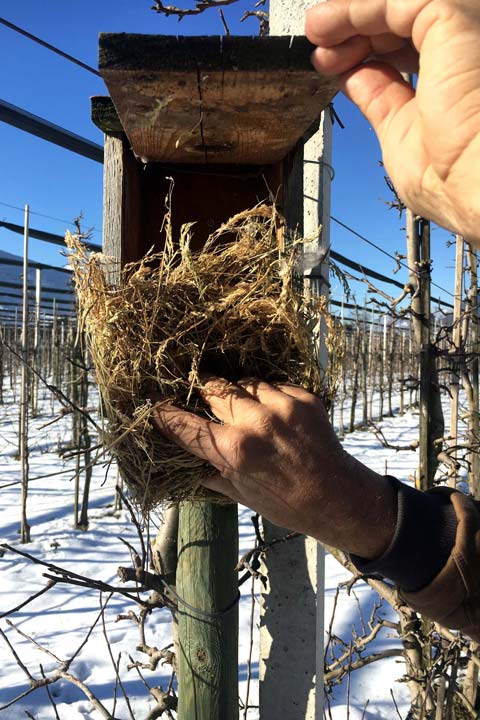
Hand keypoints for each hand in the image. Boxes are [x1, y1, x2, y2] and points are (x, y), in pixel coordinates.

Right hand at [151, 377, 396, 559]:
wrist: (340, 498)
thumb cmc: (287, 504)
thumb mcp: (242, 495)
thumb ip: (213, 473)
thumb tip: (188, 464)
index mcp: (234, 451)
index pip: (186, 424)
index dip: (165, 413)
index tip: (154, 404)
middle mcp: (255, 422)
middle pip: (213, 387)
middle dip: (199, 387)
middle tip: (194, 388)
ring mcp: (283, 406)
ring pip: (244, 382)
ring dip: (236, 391)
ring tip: (238, 403)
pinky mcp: (305, 398)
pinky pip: (274, 386)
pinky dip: (267, 395)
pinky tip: (270, 410)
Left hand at [305, 0, 479, 243]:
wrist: (478, 188)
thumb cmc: (456, 179)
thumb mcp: (402, 133)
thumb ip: (382, 99)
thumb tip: (355, 78)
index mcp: (458, 74)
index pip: (411, 40)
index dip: (369, 46)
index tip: (331, 61)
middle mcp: (465, 47)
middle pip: (404, 17)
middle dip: (355, 25)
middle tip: (319, 38)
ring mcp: (464, 31)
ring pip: (400, 4)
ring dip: (351, 12)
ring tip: (316, 28)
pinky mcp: (456, 20)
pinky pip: (399, 1)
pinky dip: (357, 10)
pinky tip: (330, 25)